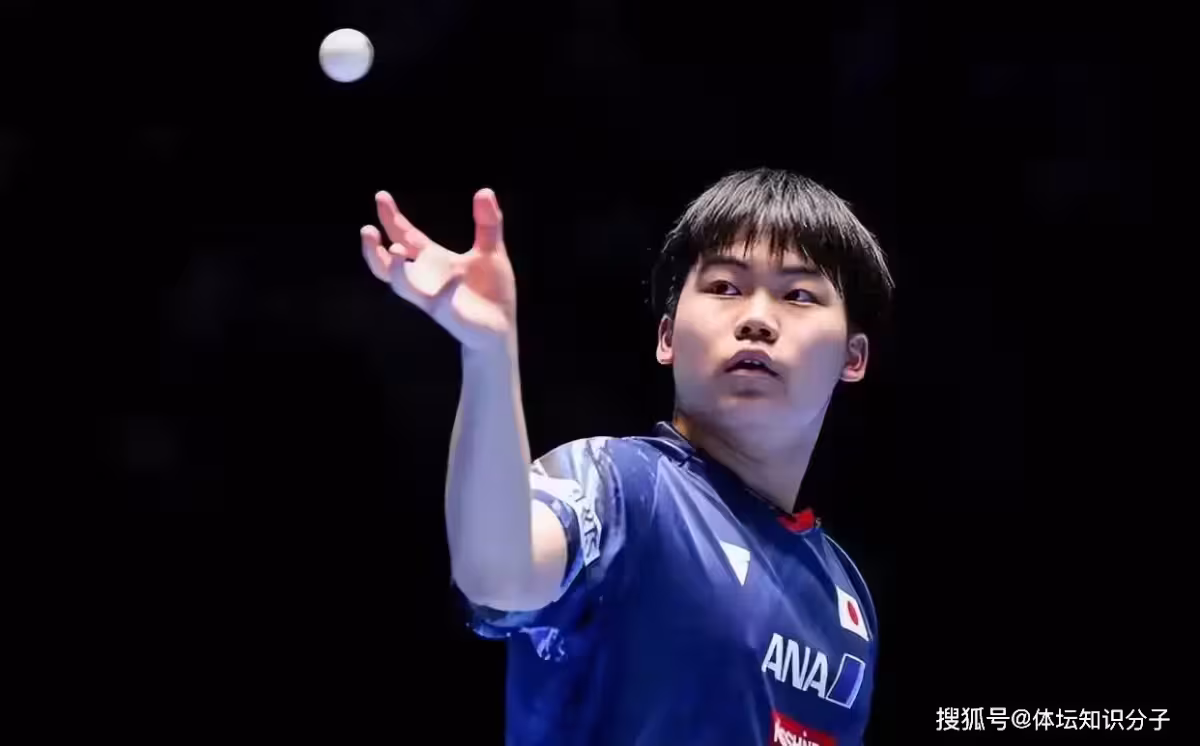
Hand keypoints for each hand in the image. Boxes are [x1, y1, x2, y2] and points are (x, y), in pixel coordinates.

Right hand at [363, 189, 516, 351]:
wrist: (501, 327)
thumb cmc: (491, 290)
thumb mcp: (491, 250)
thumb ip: (488, 223)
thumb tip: (485, 190)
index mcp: (434, 260)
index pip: (405, 235)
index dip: (391, 217)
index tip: (381, 196)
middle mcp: (426, 278)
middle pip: (388, 263)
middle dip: (374, 249)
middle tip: (367, 230)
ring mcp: (433, 297)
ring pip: (402, 286)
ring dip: (395, 270)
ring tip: (394, 249)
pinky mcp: (448, 314)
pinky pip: (441, 302)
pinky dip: (446, 289)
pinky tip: (455, 278)